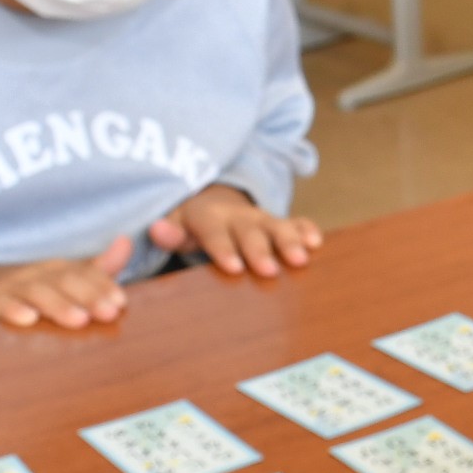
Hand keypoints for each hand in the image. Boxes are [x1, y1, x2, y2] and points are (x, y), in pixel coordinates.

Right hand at [0, 236, 132, 329]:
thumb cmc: (31, 288)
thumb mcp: (64, 278)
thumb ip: (97, 268)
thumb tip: (127, 242)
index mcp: (59, 268)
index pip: (85, 273)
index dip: (103, 285)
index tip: (121, 302)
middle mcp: (38, 273)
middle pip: (65, 281)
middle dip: (89, 296)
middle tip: (109, 313)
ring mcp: (12, 286)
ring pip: (37, 293)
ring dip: (59, 305)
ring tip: (79, 320)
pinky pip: (0, 304)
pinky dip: (13, 309)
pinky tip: (27, 319)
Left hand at [150, 184, 322, 277]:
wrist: (214, 203)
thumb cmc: (192, 225)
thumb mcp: (175, 225)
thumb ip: (168, 232)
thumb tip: (156, 229)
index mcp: (210, 217)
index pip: (216, 233)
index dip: (224, 249)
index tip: (234, 268)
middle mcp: (239, 217)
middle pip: (250, 232)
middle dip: (260, 250)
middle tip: (269, 270)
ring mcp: (262, 219)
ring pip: (277, 227)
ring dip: (289, 241)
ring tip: (301, 260)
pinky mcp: (279, 223)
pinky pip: (296, 223)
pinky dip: (306, 229)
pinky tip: (316, 242)